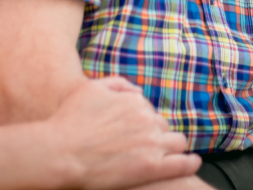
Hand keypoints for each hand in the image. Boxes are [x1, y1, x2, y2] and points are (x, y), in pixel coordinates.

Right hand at [44, 76, 200, 189]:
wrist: (60, 152)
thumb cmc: (69, 120)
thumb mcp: (91, 88)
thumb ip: (117, 84)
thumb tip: (137, 91)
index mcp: (135, 102)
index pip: (150, 110)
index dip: (144, 121)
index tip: (137, 131)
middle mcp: (147, 119)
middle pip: (164, 126)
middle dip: (158, 134)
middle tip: (147, 146)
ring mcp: (151, 144)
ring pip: (177, 142)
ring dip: (175, 146)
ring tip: (173, 154)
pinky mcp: (151, 167)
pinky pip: (183, 164)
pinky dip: (190, 162)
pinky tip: (193, 163)